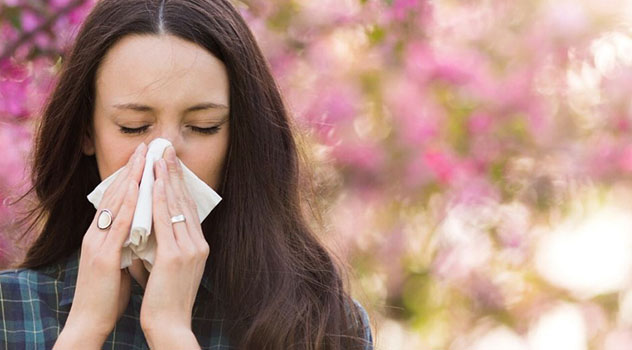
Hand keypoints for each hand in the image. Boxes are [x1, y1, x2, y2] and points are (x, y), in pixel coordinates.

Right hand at [58, 143, 146, 343]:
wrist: (91, 321)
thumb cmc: (108, 293)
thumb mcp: (118, 261)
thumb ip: (126, 242)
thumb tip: (143, 229)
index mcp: (100, 235)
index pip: (115, 199)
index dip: (129, 176)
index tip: (144, 158)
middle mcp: (95, 234)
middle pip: (114, 194)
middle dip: (131, 169)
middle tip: (146, 146)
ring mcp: (97, 244)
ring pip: (114, 204)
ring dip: (130, 178)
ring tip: (143, 158)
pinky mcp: (102, 257)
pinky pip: (117, 225)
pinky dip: (127, 205)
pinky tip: (137, 190)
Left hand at [140, 146, 207, 346]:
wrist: (169, 325)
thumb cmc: (164, 299)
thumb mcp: (168, 267)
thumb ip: (163, 246)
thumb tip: (148, 229)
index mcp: (198, 246)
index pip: (188, 209)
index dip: (179, 185)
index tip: (170, 165)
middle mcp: (198, 244)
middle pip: (185, 201)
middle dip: (174, 174)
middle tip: (166, 150)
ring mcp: (189, 249)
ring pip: (176, 206)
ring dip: (166, 179)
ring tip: (159, 157)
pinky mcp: (176, 256)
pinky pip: (166, 220)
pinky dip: (160, 198)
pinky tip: (155, 181)